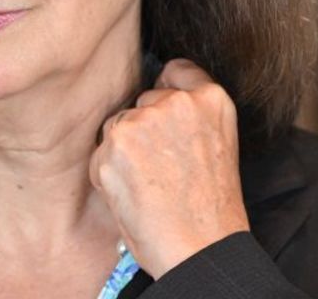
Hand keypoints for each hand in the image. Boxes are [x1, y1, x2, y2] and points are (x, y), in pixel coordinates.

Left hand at [89, 58, 249, 277]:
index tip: (164, 113)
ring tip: (150, 185)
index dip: (166, 91)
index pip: (176, 71)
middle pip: (141, 102)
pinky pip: (100, 153)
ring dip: (123, 151)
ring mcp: (143, 120)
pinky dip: (108, 174)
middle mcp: (176, 102)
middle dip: (142, 129)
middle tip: (160, 168)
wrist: (201, 247)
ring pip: (117, 126)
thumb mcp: (217, 146)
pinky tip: (133, 195)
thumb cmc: (211, 210)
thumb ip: (190, 120)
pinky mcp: (115, 143)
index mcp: (212, 100)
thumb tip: (154, 106)